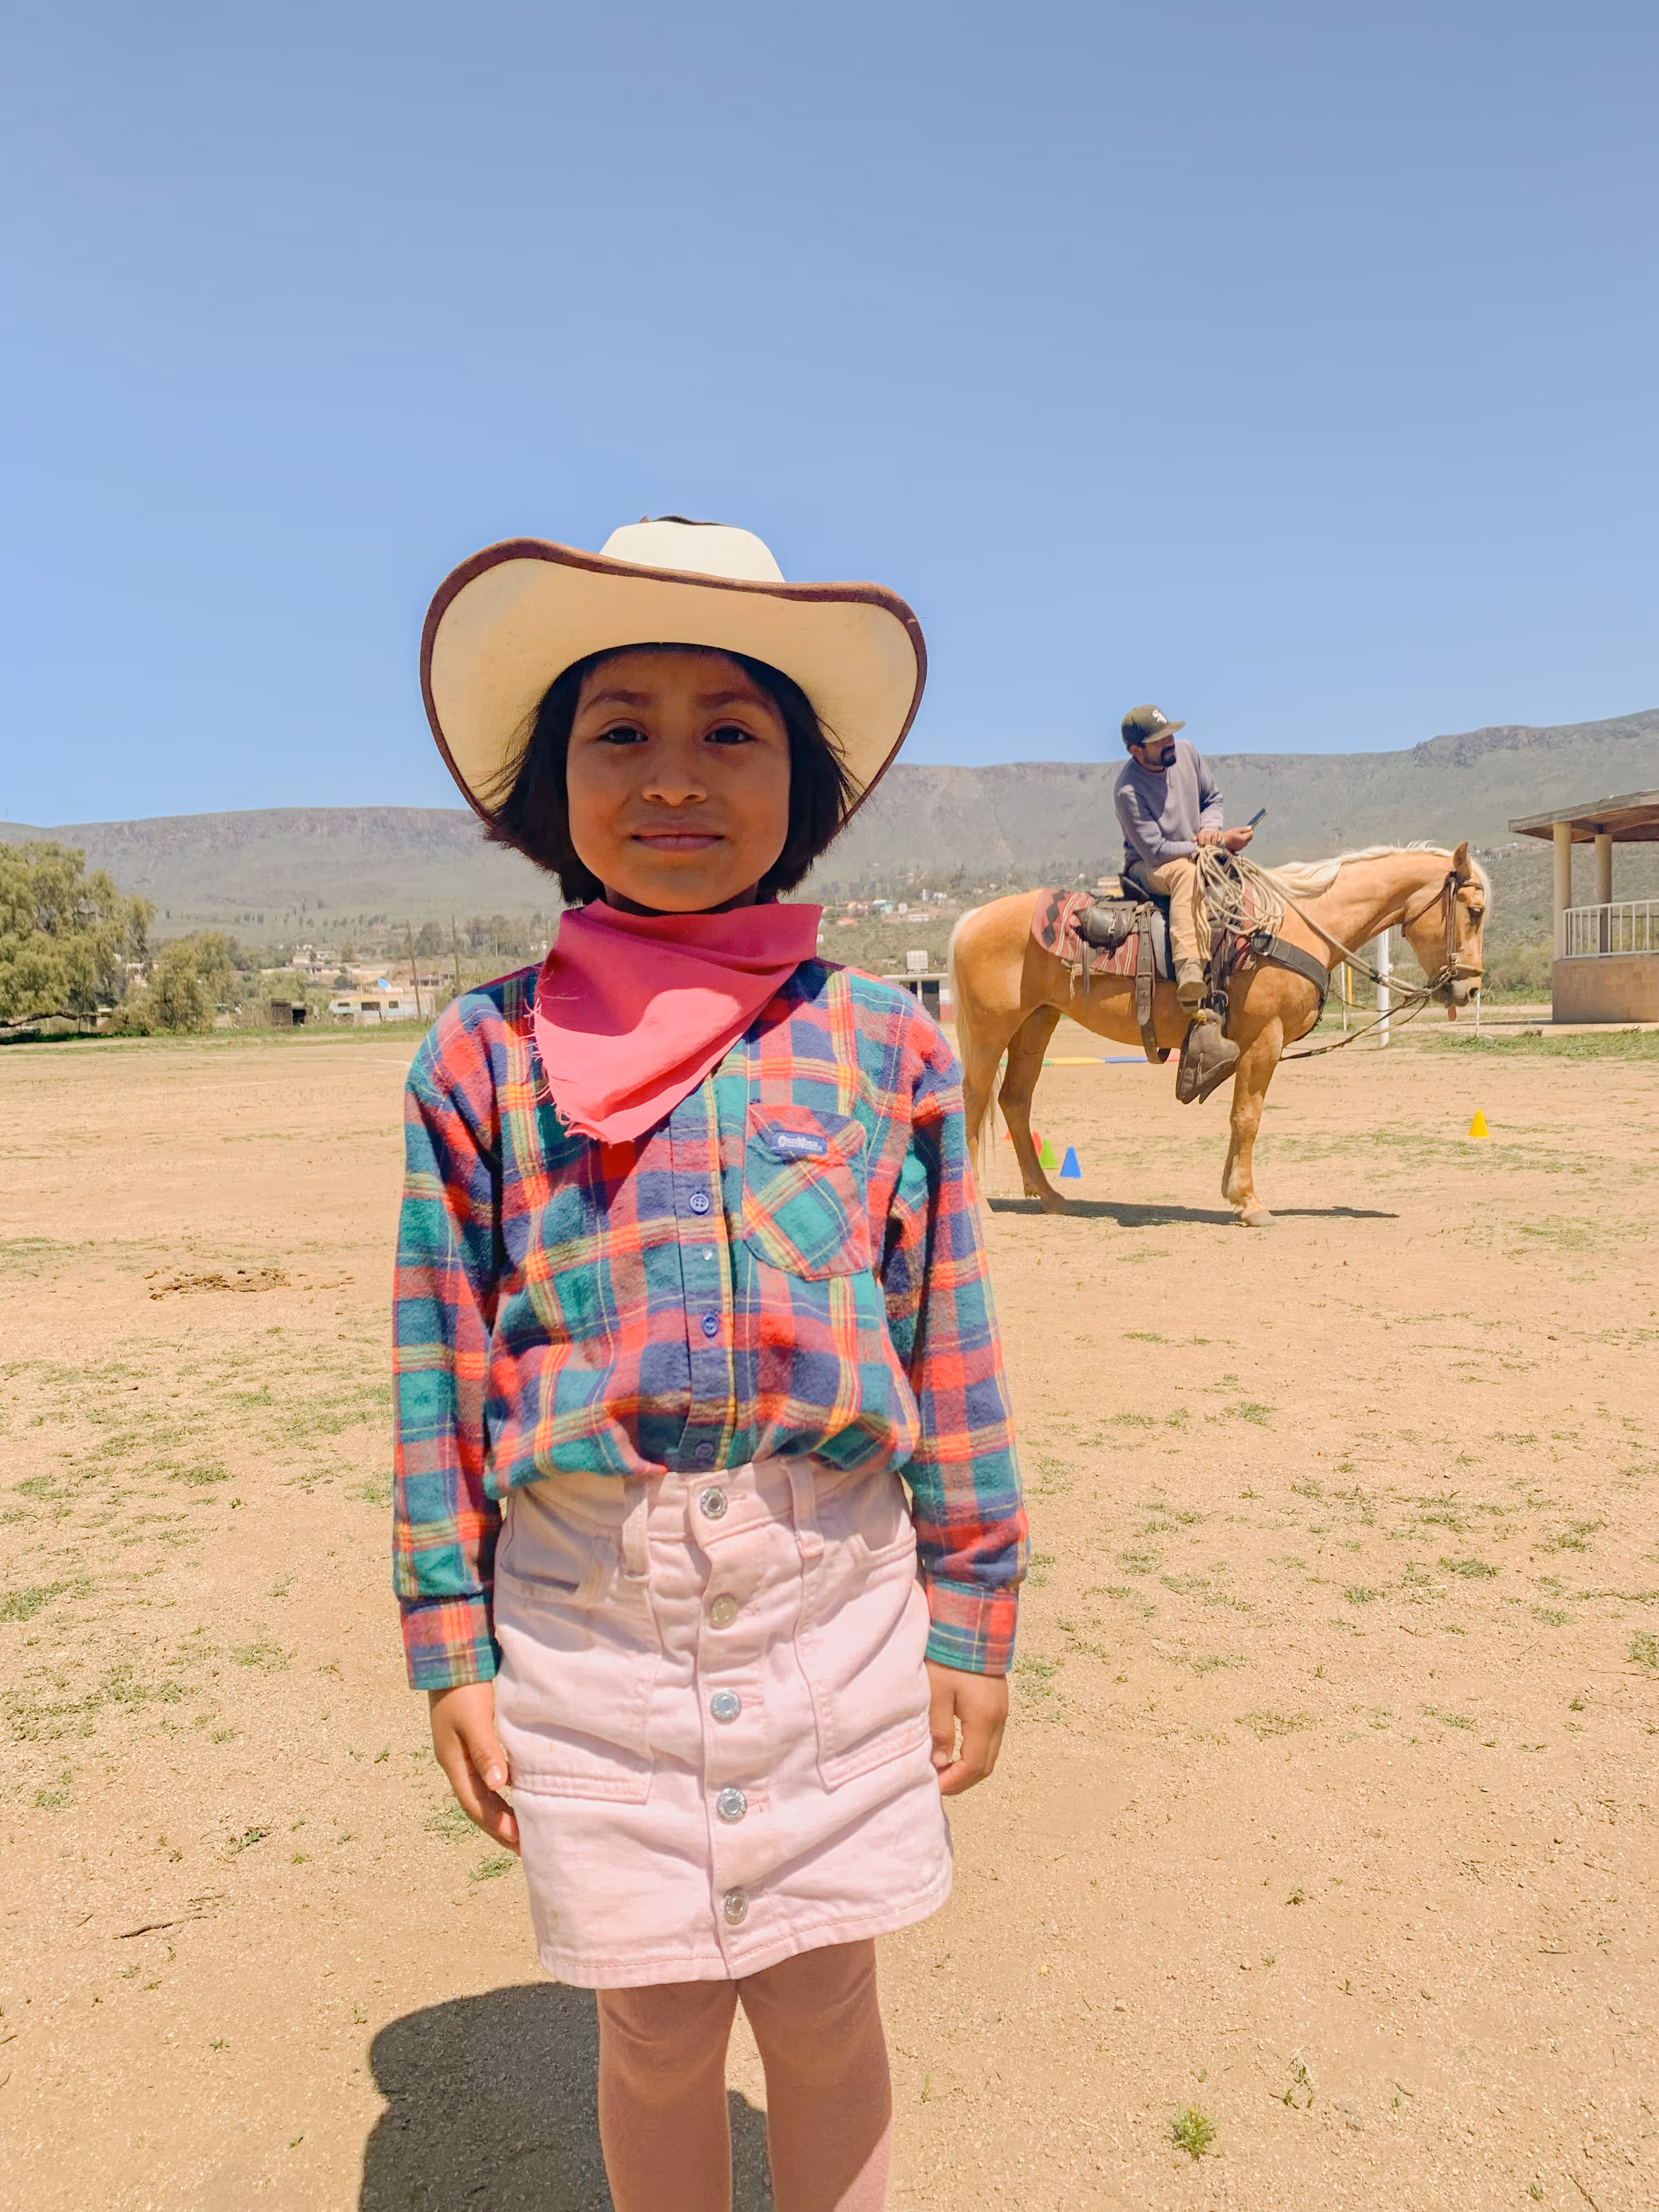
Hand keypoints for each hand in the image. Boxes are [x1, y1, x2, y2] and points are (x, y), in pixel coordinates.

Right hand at [428, 1681, 519, 1852]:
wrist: (451, 1654)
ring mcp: (465, 1751)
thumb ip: (485, 1750)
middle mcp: (458, 1762)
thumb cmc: (463, 1686)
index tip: (520, 1843)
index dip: (497, 1825)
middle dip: (500, 1827)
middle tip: (525, 1848)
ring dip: (503, 1811)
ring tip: (525, 1828)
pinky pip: (490, 1773)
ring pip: (485, 1791)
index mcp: (453, 1762)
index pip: (476, 1804)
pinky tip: (521, 1790)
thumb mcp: (474, 1718)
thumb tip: (498, 1787)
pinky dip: (505, 1789)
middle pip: (479, 1804)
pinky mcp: (476, 1738)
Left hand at [926, 1661, 1007, 1795]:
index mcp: (984, 1719)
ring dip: (968, 1767)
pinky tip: (955, 1748)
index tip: (933, 1787)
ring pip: (989, 1752)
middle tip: (937, 1784)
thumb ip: (939, 1729)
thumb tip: (941, 1763)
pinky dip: (974, 1751)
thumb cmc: (949, 1657)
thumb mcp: (936, 1693)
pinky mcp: (997, 1702)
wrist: (972, 1624)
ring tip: (943, 1769)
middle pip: (986, 1765)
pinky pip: (990, 1738)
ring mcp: (1001, 1710)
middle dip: (962, 1780)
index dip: (954, 1782)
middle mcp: (999, 1718)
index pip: (974, 1766)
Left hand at [1196, 827, 1223, 848]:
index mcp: (1202, 833)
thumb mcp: (1199, 838)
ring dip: (1213, 842)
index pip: (1201, 836)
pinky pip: (1219, 834)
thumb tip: (1192, 840)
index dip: (1201, 842)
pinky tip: (1218, 841)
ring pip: (1214, 836)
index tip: (1202, 845)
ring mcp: (1214, 832)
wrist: (1212, 834)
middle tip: (1207, 847)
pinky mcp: (1219, 833)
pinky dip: (1219, 838)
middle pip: (1207, 837)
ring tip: (1213, 846)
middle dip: (1207, 843)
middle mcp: (1208, 831)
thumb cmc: (1204, 838)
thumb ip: (1195, 839)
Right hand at [1223, 825, 1253, 852]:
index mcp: (1243, 838)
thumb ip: (1244, 829)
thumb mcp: (1235, 830)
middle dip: (1248, 834)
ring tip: (1239, 835)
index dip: (1251, 830)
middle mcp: (1243, 844)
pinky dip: (1242, 842)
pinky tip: (1237, 840)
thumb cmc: (1227, 836)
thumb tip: (1250, 827)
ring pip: (1246, 842)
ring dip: (1245, 838)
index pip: (1251, 834)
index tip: (1249, 828)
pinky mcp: (1238, 849)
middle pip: (1250, 838)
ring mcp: (1241, 847)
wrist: (1221, 843)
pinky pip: (1243, 845)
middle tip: (1244, 831)